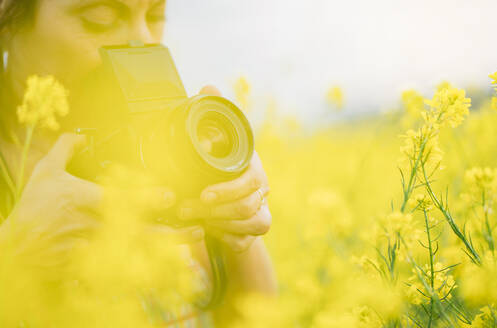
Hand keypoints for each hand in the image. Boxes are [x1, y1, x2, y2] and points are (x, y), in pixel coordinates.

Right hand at [0, 133, 201, 276]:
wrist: (15, 248)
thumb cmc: (32, 207)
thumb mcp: (45, 171)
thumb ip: (65, 149)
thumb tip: (81, 135)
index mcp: (84, 199)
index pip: (120, 199)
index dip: (147, 198)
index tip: (169, 196)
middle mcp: (92, 224)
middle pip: (136, 229)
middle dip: (168, 230)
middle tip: (193, 228)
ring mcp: (92, 247)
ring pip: (134, 251)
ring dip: (162, 250)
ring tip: (188, 249)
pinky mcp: (90, 264)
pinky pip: (121, 269)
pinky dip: (144, 269)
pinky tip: (165, 268)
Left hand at [177, 86, 271, 252]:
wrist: (223, 197)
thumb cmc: (216, 166)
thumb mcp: (210, 142)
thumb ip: (209, 116)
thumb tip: (208, 87)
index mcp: (252, 165)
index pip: (251, 181)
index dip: (228, 190)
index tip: (202, 195)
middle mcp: (262, 187)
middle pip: (249, 205)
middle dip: (215, 210)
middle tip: (186, 209)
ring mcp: (262, 209)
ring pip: (251, 223)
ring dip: (219, 224)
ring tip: (193, 219)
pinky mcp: (255, 229)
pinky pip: (247, 240)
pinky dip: (229, 239)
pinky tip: (211, 232)